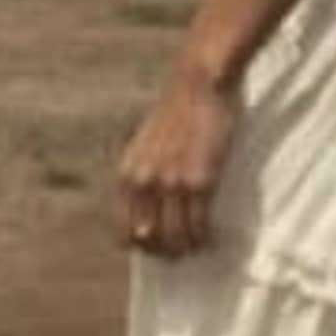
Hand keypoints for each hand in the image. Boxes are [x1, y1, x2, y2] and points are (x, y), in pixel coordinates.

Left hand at [113, 63, 239, 260]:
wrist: (199, 83)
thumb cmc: (177, 111)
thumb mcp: (145, 146)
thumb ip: (143, 176)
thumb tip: (148, 212)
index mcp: (126, 176)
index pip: (123, 231)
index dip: (141, 246)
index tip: (158, 246)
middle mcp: (144, 183)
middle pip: (149, 240)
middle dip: (165, 252)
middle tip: (182, 252)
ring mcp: (171, 183)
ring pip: (175, 238)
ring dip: (188, 248)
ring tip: (199, 246)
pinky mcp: (200, 180)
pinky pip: (199, 225)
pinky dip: (205, 237)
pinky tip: (212, 236)